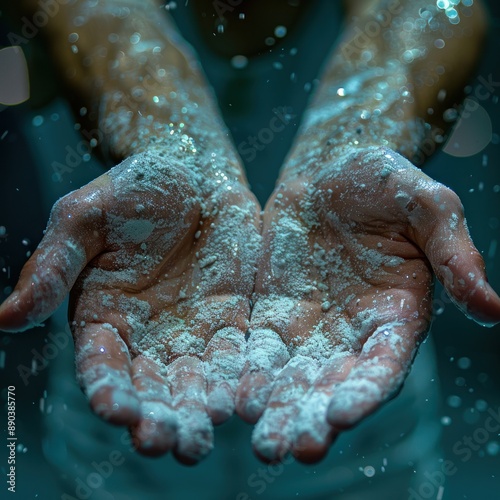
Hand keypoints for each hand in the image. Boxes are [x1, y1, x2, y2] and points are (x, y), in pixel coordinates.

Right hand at [0, 150, 260, 463]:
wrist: (189, 171)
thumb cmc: (130, 190)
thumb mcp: (82, 219)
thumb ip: (53, 268)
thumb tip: (4, 318)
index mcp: (102, 316)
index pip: (102, 363)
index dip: (107, 387)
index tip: (117, 411)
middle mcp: (146, 334)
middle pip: (149, 386)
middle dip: (156, 416)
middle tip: (164, 445)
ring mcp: (191, 328)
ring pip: (193, 380)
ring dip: (197, 410)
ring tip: (201, 440)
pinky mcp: (229, 317)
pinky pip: (235, 353)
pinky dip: (239, 377)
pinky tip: (244, 401)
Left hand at [235, 146, 499, 462]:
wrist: (329, 171)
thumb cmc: (383, 181)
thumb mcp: (425, 204)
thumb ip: (454, 251)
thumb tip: (493, 308)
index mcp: (395, 313)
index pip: (383, 362)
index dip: (365, 388)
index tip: (342, 414)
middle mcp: (351, 331)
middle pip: (332, 383)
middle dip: (313, 416)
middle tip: (291, 449)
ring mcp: (308, 325)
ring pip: (292, 376)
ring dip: (277, 409)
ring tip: (263, 443)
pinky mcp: (273, 312)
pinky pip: (257, 348)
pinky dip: (246, 374)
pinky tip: (229, 398)